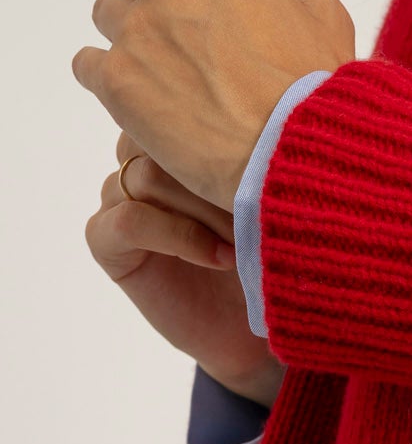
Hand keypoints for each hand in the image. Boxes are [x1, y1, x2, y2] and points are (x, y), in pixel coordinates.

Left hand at [72, 0, 354, 210]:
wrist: (294, 155)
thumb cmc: (317, 89)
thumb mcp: (327, 9)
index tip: (216, 31)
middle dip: (162, 14)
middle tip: (193, 63)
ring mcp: (136, 30)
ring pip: (111, 16)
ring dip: (131, 42)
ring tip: (166, 86)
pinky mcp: (115, 79)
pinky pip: (87, 64)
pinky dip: (107, 80)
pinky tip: (139, 105)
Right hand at [85, 129, 283, 407]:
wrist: (259, 335)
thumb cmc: (270, 263)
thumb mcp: (270, 199)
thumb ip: (252, 153)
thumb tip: (270, 111)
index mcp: (175, 141)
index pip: (180, 109)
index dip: (224, 138)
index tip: (272, 171)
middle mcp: (142, 164)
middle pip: (161, 138)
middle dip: (214, 174)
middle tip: (259, 212)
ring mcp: (120, 200)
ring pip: (147, 176)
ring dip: (204, 209)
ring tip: (245, 242)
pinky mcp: (108, 244)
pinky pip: (131, 220)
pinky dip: (180, 236)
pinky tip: (221, 258)